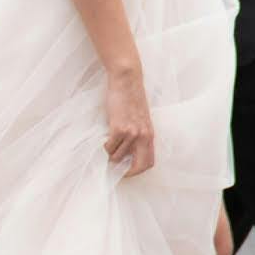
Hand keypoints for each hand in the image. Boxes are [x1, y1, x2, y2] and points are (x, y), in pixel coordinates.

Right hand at [99, 59, 154, 180]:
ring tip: (107, 147)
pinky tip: (104, 140)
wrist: (127, 81)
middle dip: (128, 173)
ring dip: (110, 155)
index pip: (149, 161)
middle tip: (116, 172)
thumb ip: (137, 135)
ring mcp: (132, 133)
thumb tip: (126, 152)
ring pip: (118, 157)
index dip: (139, 170)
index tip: (127, 172)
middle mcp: (144, 136)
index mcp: (150, 134)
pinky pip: (109, 147)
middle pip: (140, 166)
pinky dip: (104, 147)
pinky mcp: (120, 128)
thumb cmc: (131, 99)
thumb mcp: (139, 120)